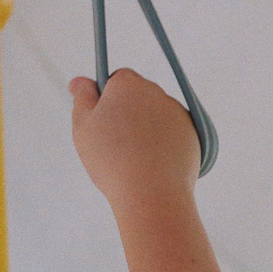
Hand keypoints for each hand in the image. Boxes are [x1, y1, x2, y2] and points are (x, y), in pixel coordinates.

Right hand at [68, 68, 199, 215]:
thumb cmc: (111, 158)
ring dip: (144, 128)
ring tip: (132, 158)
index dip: (106, 100)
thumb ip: (82, 98)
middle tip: (112, 143)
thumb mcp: (83, 126)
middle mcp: (156, 91)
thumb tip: (80, 81)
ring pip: (155, 115)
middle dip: (126, 113)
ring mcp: (177, 112)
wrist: (151, 192)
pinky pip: (172, 133)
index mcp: (128, 84)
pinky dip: (162, 144)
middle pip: (137, 97)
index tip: (100, 121)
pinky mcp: (192, 133)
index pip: (116, 79)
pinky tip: (151, 164)